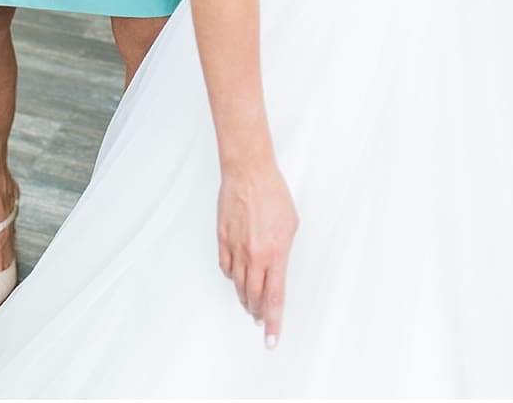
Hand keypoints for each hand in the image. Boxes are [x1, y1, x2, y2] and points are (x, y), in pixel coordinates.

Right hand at [215, 161, 298, 347]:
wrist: (248, 173)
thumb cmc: (272, 194)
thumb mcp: (291, 226)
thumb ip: (284, 252)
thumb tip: (278, 267)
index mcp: (276, 254)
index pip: (275, 298)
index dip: (274, 321)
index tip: (271, 339)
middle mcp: (254, 255)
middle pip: (254, 296)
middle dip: (259, 313)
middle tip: (261, 322)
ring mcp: (235, 247)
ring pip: (238, 284)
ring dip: (245, 298)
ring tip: (249, 305)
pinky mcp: (221, 238)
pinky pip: (225, 267)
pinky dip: (231, 276)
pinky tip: (236, 278)